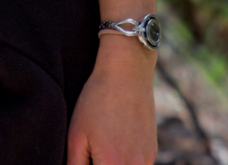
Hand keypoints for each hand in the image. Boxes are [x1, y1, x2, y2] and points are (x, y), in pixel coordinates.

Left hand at [66, 37, 157, 164]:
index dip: (89, 164)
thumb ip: (75, 164)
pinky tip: (117, 139)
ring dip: (113, 163)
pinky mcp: (152, 152)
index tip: (87, 154)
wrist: (126, 71)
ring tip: (105, 141)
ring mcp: (146, 161)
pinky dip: (126, 160)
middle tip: (93, 148)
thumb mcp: (76, 134)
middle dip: (101, 163)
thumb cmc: (97, 100)